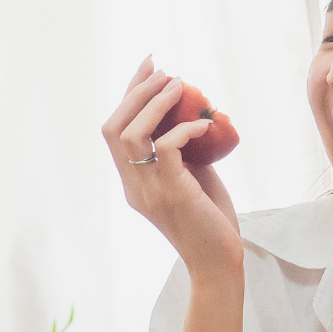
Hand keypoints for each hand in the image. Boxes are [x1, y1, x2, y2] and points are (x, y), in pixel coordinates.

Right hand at [103, 56, 242, 271]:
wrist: (218, 263)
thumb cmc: (210, 221)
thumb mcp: (191, 178)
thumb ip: (181, 151)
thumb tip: (190, 114)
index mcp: (132, 181)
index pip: (115, 130)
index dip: (129, 95)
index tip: (149, 68)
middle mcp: (133, 185)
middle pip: (113, 127)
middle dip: (136, 92)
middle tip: (164, 71)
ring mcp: (148, 191)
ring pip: (132, 135)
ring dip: (154, 104)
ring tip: (179, 86)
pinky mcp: (172, 194)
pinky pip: (167, 149)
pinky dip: (184, 129)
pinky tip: (204, 124)